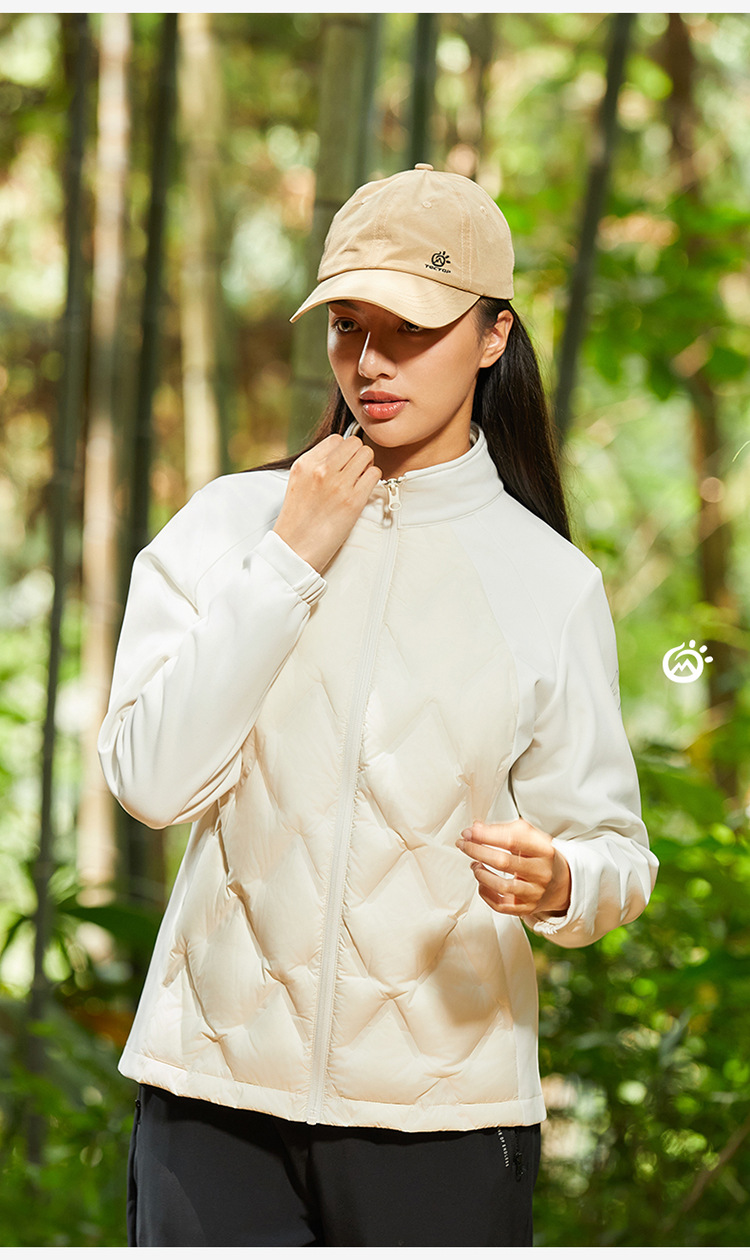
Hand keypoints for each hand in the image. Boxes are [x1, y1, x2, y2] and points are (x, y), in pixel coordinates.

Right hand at [272, 434, 381, 572]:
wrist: (295, 549)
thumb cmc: (298, 519)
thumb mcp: (298, 482)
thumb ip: (316, 465)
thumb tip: (340, 454)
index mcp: (305, 463)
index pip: (336, 440)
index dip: (343, 451)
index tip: (343, 464)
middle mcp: (321, 469)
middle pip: (354, 443)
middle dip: (358, 455)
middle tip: (355, 472)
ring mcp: (338, 484)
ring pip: (367, 454)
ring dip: (367, 466)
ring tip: (358, 482)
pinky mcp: (353, 501)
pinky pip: (375, 474)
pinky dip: (372, 480)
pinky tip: (363, 492)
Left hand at [456, 818, 570, 917]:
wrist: (562, 883)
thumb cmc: (540, 856)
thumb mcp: (530, 837)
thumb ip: (503, 830)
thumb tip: (476, 828)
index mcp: (544, 850)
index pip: (512, 840)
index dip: (487, 835)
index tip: (470, 832)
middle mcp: (541, 873)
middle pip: (504, 862)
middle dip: (478, 851)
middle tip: (464, 845)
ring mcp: (535, 893)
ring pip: (502, 886)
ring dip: (481, 874)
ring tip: (474, 865)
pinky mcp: (527, 908)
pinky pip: (501, 905)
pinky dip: (486, 894)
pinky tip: (482, 883)